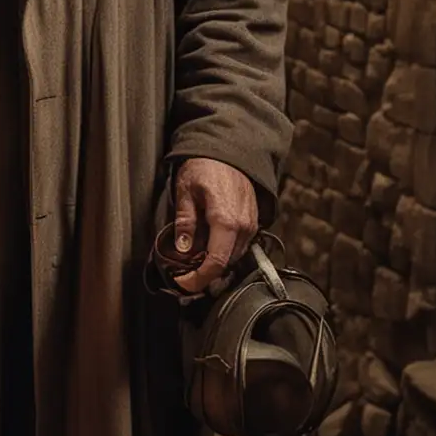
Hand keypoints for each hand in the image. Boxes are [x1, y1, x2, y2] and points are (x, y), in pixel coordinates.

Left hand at [170, 157, 258, 297]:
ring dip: (214, 263)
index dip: (199, 279)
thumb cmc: (205, 167)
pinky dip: (223, 251)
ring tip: (192, 262)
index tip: (183, 284)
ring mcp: (251, 225)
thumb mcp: (185, 191)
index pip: (216, 263)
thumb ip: (185, 222)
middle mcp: (244, 227)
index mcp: (226, 221)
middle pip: (226, 264)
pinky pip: (239, 246)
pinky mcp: (253, 222)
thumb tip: (182, 249)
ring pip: (233, 257)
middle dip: (204, 274)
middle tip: (183, 275)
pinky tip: (207, 247)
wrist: (229, 150)